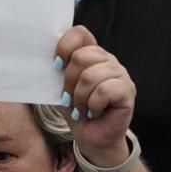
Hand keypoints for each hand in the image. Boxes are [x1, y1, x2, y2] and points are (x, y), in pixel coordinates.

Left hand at [56, 26, 134, 162]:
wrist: (92, 138)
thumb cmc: (76, 111)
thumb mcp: (60, 88)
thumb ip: (56, 71)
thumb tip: (42, 59)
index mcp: (91, 54)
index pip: (80, 33)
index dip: (65, 46)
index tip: (56, 65)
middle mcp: (107, 60)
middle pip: (82, 57)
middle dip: (69, 82)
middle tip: (70, 98)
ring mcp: (120, 74)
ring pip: (92, 75)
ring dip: (80, 98)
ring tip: (82, 108)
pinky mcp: (128, 90)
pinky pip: (104, 90)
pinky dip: (94, 105)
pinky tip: (94, 112)